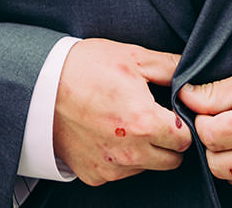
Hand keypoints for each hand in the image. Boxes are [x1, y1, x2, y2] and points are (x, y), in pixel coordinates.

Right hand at [51, 39, 190, 185]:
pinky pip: (119, 172)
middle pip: (171, 161)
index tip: (171, 114)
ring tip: (124, 122)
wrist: (38, 86)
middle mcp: (130, 152)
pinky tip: (107, 133)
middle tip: (152, 118)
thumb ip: (170, 66)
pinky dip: (119, 158)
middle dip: (167, 142)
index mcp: (145, 123)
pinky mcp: (93, 174)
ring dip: (144, 151)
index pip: (186, 141)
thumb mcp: (132, 57)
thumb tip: (192, 73)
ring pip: (146, 167)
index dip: (182, 125)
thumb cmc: (84, 68)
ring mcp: (111, 167)